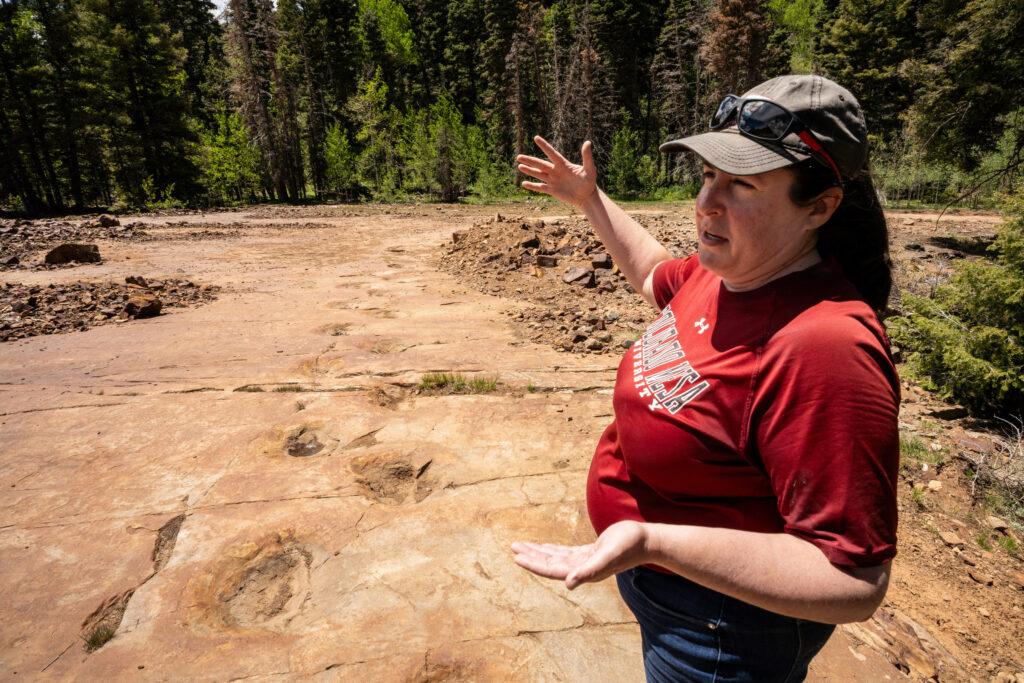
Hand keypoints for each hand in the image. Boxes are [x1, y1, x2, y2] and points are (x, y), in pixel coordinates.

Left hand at [511, 520, 650, 589]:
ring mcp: (585, 561)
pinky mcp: (590, 552)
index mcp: (583, 571)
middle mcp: (582, 568)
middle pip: (550, 563)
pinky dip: (553, 549)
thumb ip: (589, 570)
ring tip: (522, 546)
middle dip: (531, 556)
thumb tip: (568, 583)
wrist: (647, 541)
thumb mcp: (608, 555)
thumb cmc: (629, 546)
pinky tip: (544, 546)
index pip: (552, 569)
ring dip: (539, 552)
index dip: (534, 564)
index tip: (517, 557)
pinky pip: (566, 552)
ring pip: (556, 557)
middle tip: (513, 547)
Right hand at [516, 135, 597, 209]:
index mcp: (563, 164)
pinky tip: (524, 183)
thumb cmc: (589, 182)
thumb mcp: (589, 169)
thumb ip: (587, 157)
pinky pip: (540, 187)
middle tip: (519, 157)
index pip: (551, 153)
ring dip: (529, 170)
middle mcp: (556, 171)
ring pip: (538, 174)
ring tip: (519, 166)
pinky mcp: (552, 190)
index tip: (536, 138)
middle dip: (530, 161)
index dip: (544, 146)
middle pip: (540, 164)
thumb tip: (587, 142)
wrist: (586, 196)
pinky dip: (532, 186)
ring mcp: (553, 181)